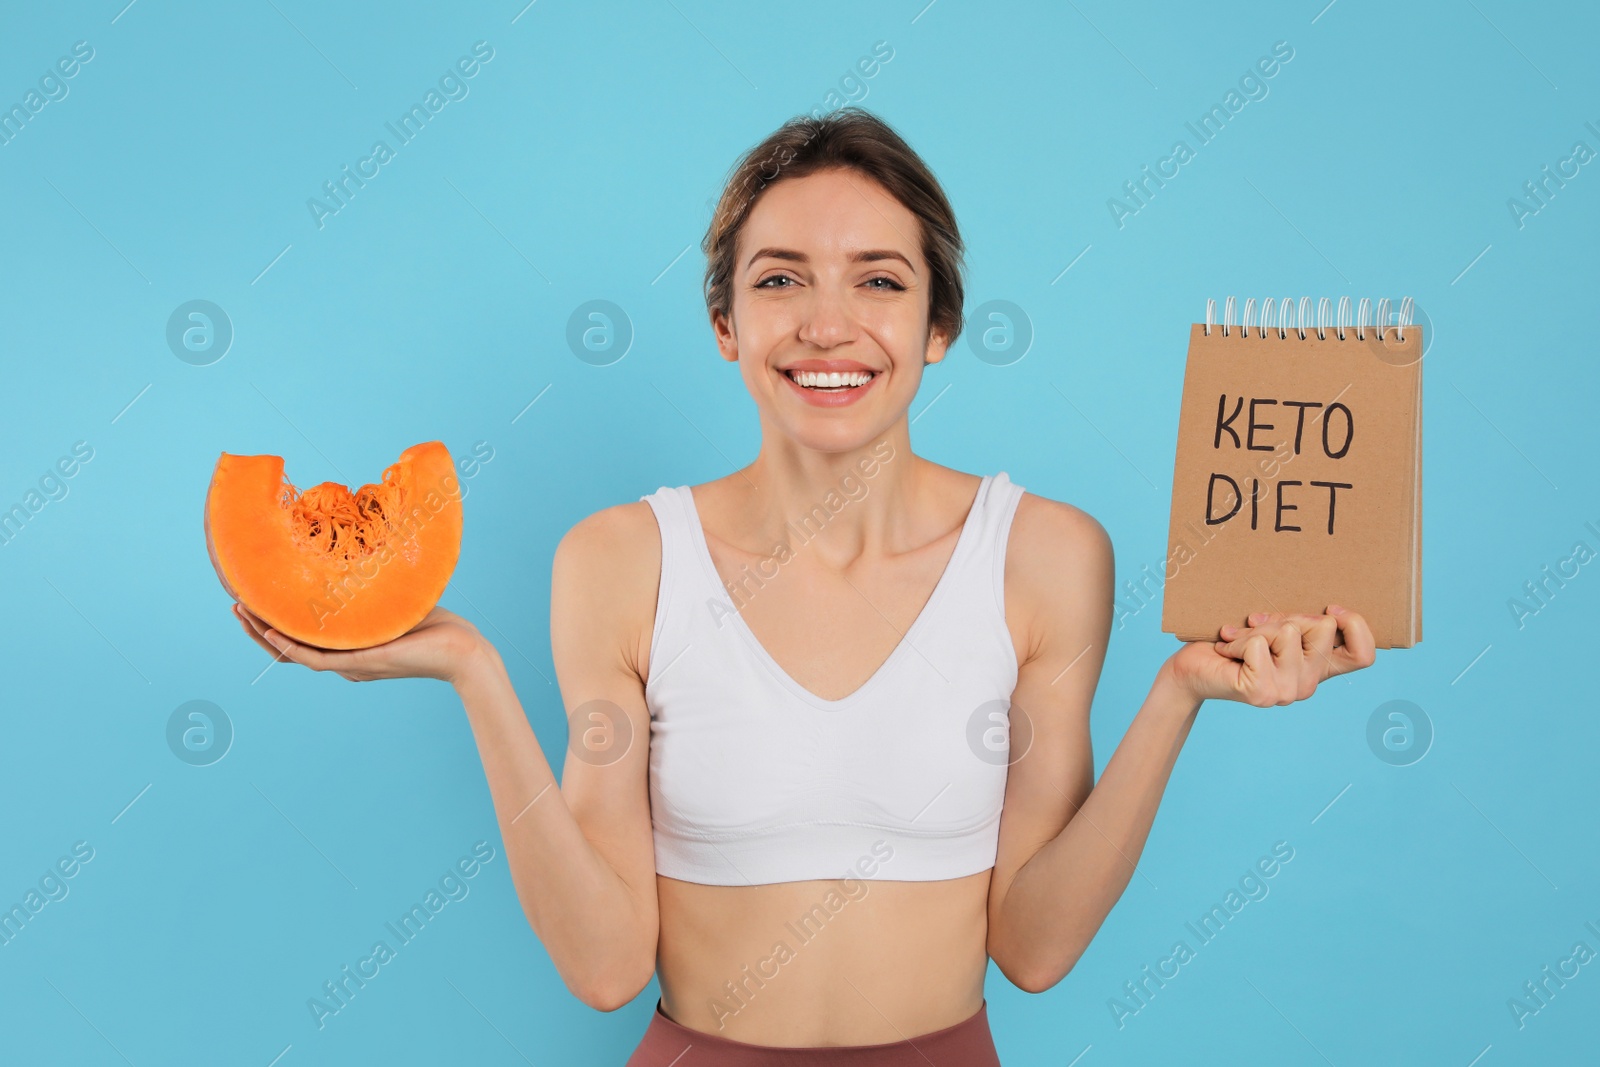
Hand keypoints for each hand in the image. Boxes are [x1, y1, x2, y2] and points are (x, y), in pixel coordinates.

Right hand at [233, 603, 487, 684]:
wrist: (461, 650)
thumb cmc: (435, 625)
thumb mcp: (394, 600)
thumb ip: (372, 586)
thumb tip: (361, 550)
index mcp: (348, 648)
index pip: (300, 638)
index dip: (273, 621)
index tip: (255, 597)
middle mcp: (343, 661)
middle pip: (286, 648)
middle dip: (257, 626)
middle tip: (235, 602)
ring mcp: (349, 665)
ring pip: (291, 654)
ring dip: (262, 633)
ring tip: (240, 610)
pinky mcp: (359, 664)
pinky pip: (314, 658)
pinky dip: (288, 645)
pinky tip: (271, 630)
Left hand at [1166, 605, 1376, 706]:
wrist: (1191, 670)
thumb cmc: (1232, 644)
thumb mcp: (1273, 628)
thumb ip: (1298, 624)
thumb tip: (1326, 612)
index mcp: (1315, 668)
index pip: (1364, 655)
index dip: (1357, 625)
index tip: (1330, 608)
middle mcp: (1307, 685)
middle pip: (1321, 626)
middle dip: (1285, 615)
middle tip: (1257, 626)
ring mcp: (1286, 692)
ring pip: (1287, 631)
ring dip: (1255, 628)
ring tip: (1237, 640)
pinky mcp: (1261, 691)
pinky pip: (1259, 643)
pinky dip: (1238, 639)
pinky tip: (1227, 652)